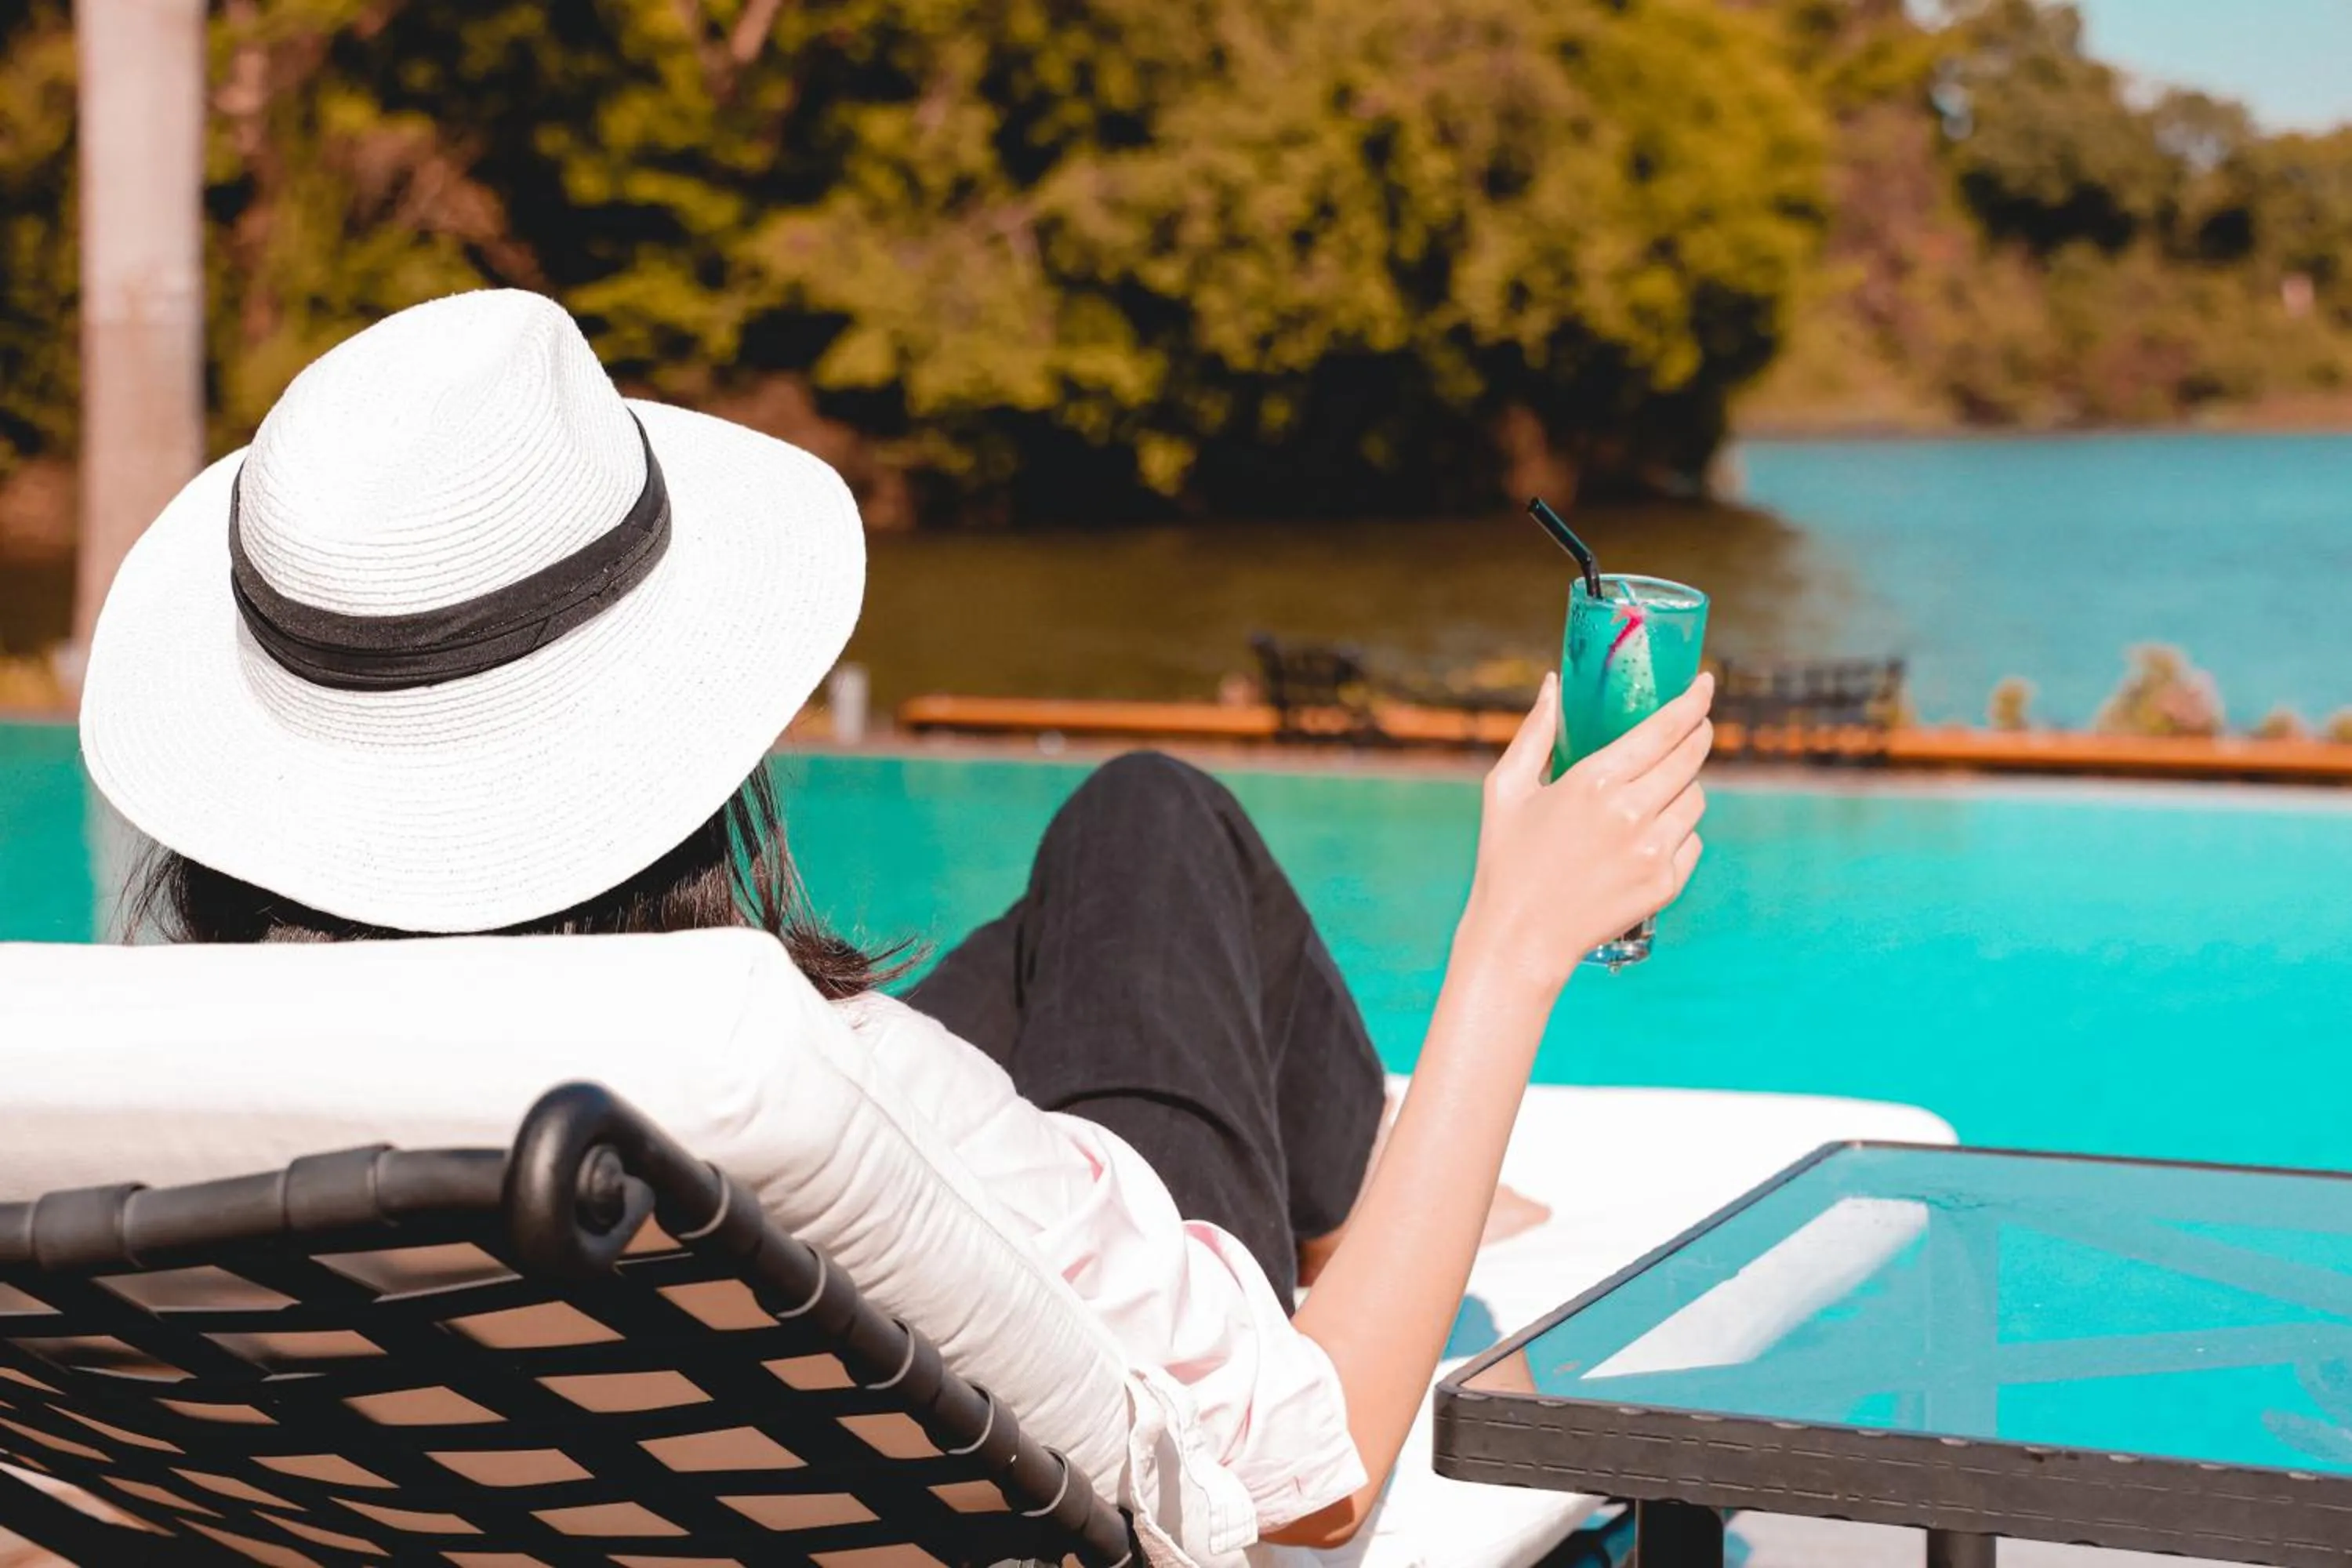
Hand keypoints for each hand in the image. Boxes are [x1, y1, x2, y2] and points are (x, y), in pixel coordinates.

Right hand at [1460, 670, 1712, 993]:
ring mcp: (1653, 852)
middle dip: (1698, 734)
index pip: (1664, 729)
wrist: (1521, 938)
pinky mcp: (1665, 884)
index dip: (1693, 701)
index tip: (1705, 684)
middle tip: (1694, 725)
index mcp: (1593, 782)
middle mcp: (1632, 814)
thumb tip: (1554, 684)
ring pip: (1696, 799)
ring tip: (1657, 790)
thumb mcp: (1507, 788)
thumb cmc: (1507, 859)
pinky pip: (1691, 841)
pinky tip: (1647, 837)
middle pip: (1691, 757)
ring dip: (1684, 786)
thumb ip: (1535, 732)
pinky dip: (1677, 832)